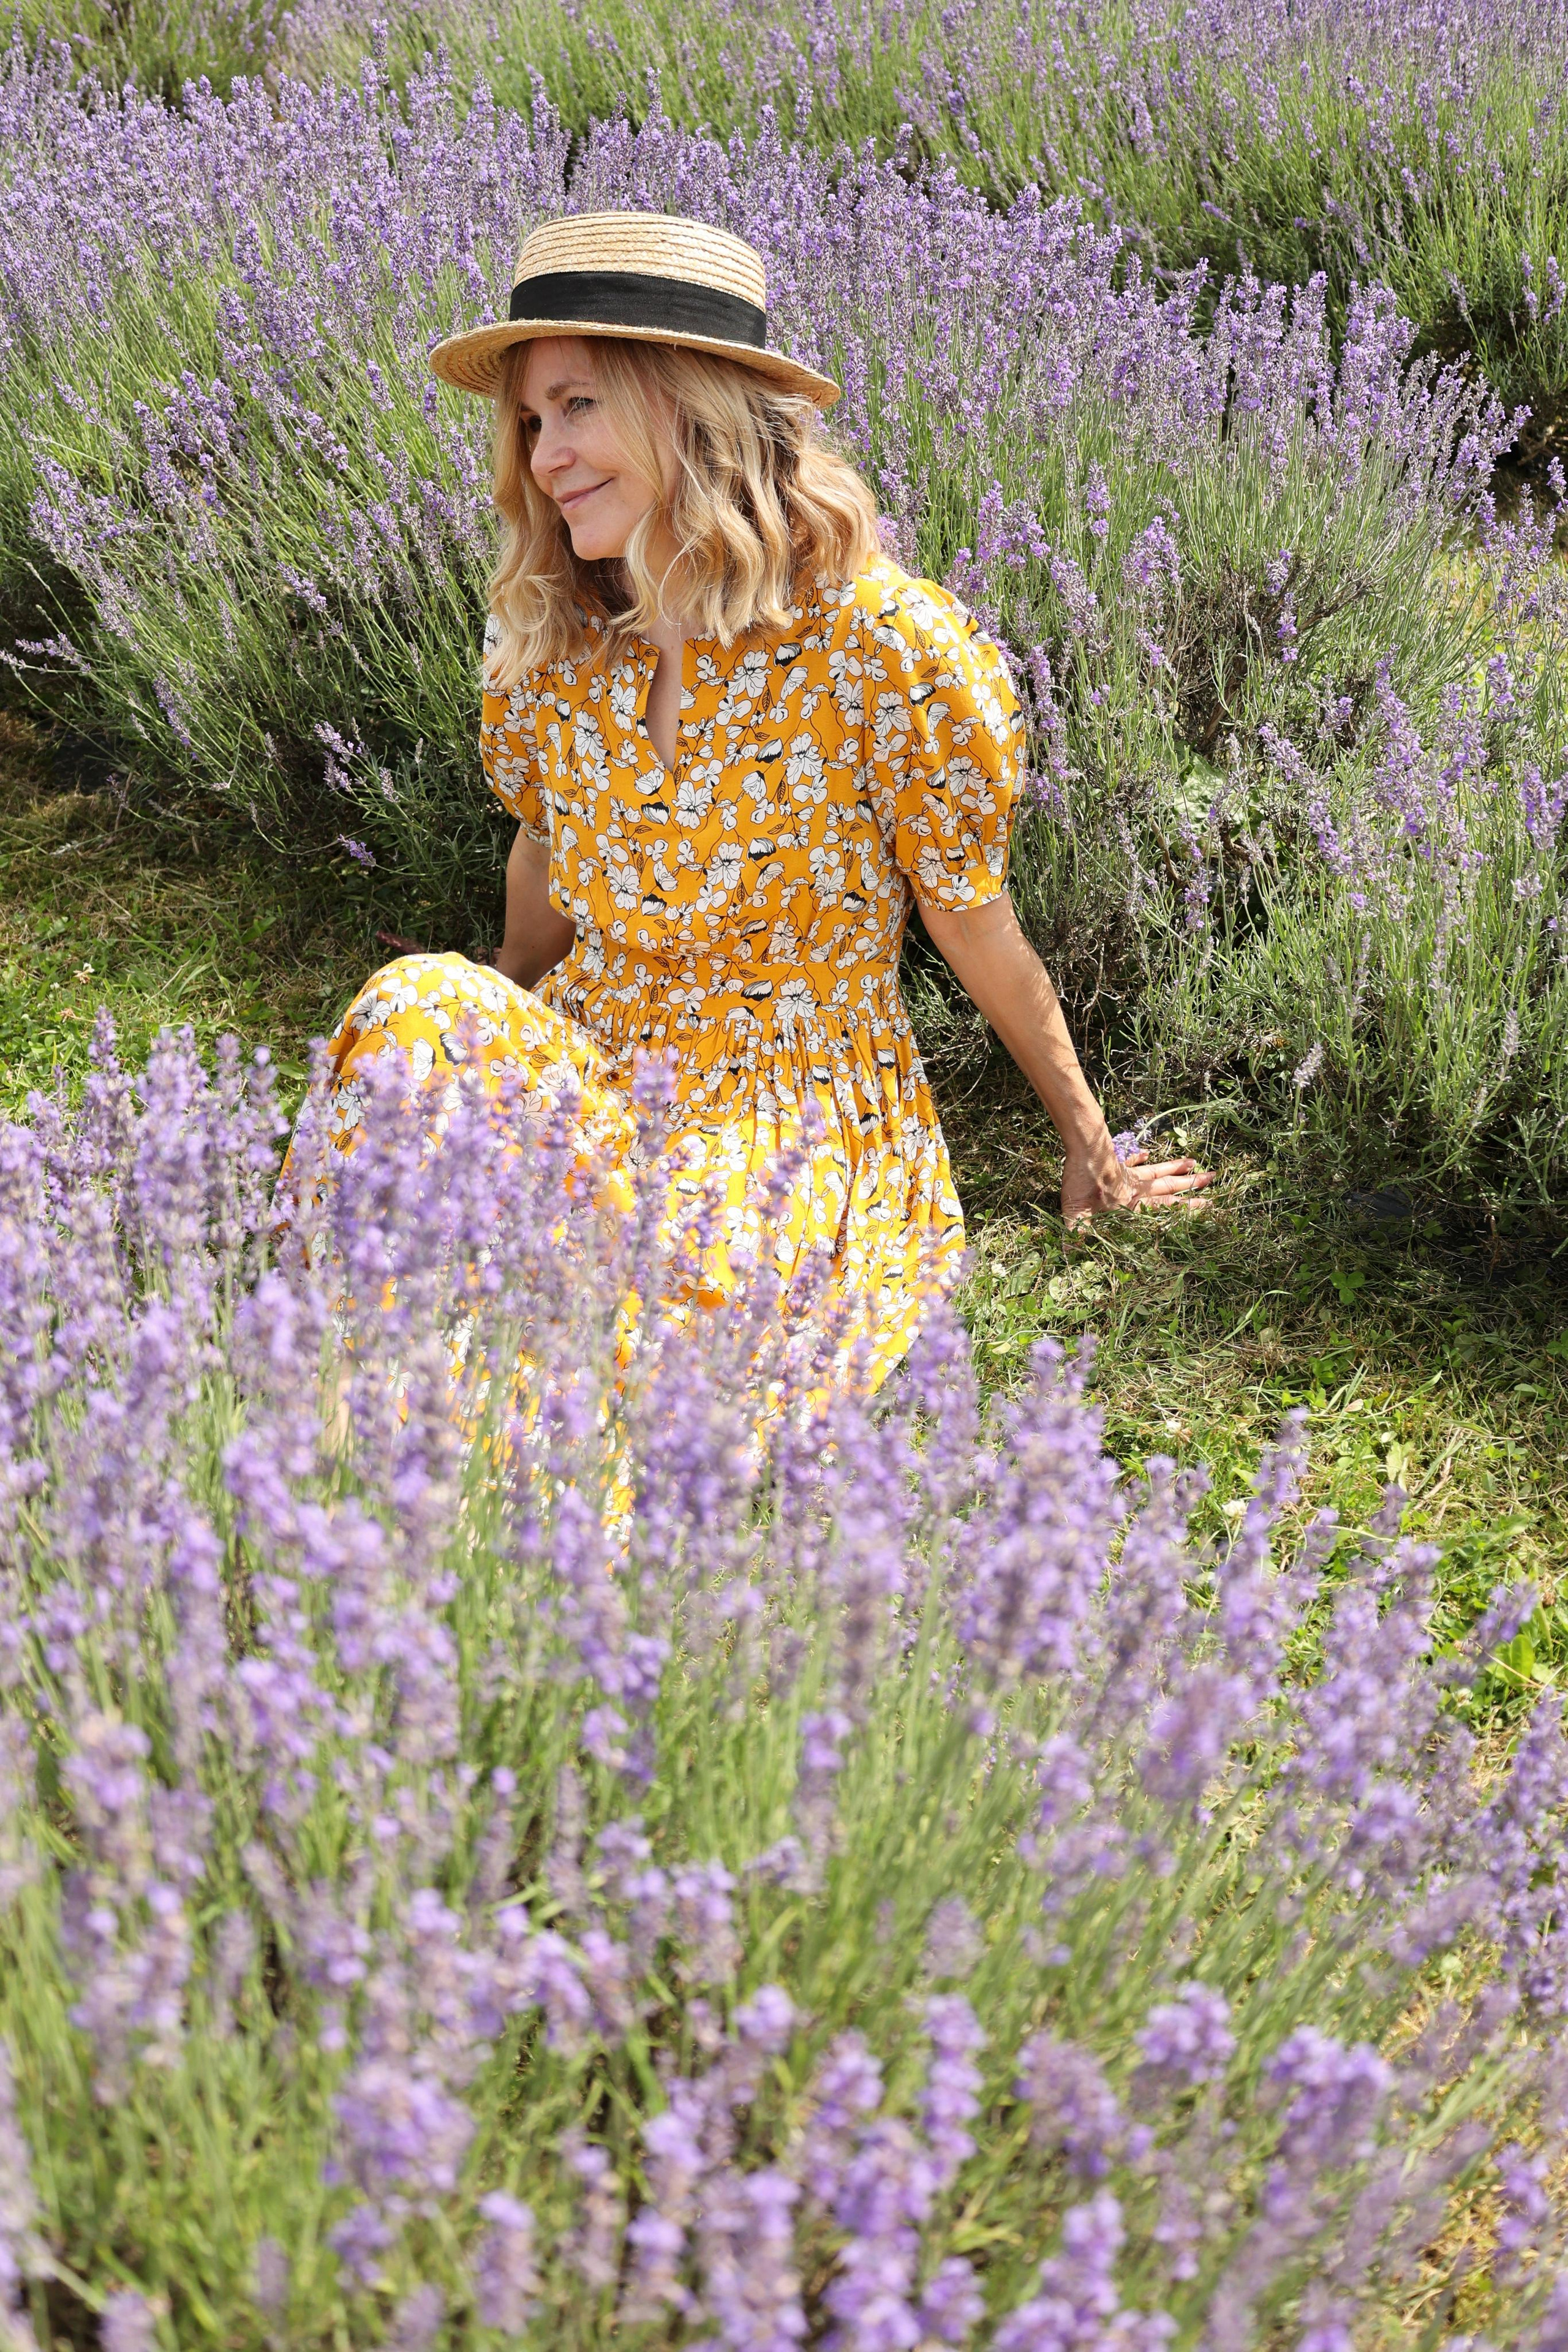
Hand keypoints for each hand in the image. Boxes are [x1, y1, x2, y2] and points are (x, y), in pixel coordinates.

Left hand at [1061, 1142, 1213, 1225]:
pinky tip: (1148, 1153)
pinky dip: (1140, 1157)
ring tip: (1195, 1164)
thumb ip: (1077, 1236)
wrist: (1082, 1147)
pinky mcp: (1116, 1161)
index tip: (1208, 1205)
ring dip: (1176, 1169)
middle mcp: (1134, 1190)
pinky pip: (1132, 1159)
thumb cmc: (1080, 1183)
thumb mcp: (1076, 1215)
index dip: (1186, 1209)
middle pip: (1168, 1189)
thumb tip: (1068, 1257)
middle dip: (1190, 1186)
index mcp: (1131, 1205)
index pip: (1165, 1210)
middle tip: (1212, 1180)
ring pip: (1157, 1172)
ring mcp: (1127, 1174)